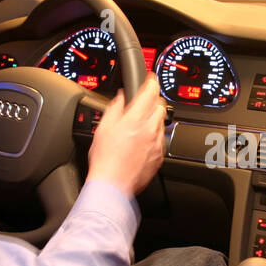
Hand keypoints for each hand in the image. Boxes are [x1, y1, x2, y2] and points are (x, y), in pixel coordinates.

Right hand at [86, 76, 165, 199]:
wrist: (112, 185)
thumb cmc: (105, 160)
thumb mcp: (103, 128)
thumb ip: (115, 108)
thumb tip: (121, 97)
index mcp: (135, 120)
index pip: (150, 92)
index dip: (151, 82)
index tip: (150, 79)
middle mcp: (150, 130)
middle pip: (160, 106)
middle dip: (153, 100)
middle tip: (144, 101)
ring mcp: (157, 144)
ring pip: (162, 123)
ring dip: (154, 118)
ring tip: (140, 123)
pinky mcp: (159, 157)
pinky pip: (161, 139)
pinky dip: (154, 135)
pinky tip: (142, 141)